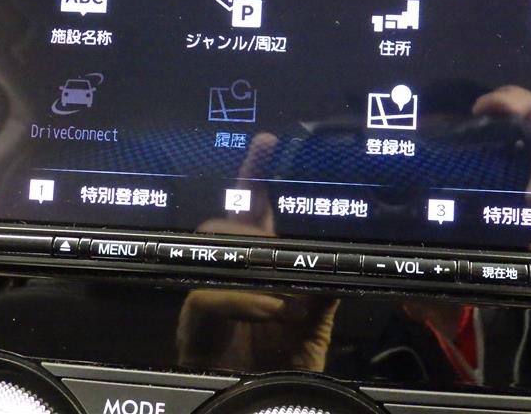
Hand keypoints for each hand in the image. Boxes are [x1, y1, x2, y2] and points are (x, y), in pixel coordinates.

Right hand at [179, 132, 339, 371]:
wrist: (272, 410)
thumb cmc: (290, 366)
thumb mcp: (316, 319)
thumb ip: (322, 282)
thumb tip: (340, 250)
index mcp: (262, 269)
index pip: (254, 213)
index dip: (255, 176)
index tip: (267, 143)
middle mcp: (230, 279)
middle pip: (221, 226)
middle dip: (242, 222)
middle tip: (266, 228)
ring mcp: (206, 301)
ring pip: (209, 254)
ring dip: (248, 265)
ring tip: (282, 292)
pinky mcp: (190, 330)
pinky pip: (204, 298)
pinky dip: (239, 301)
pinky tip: (271, 309)